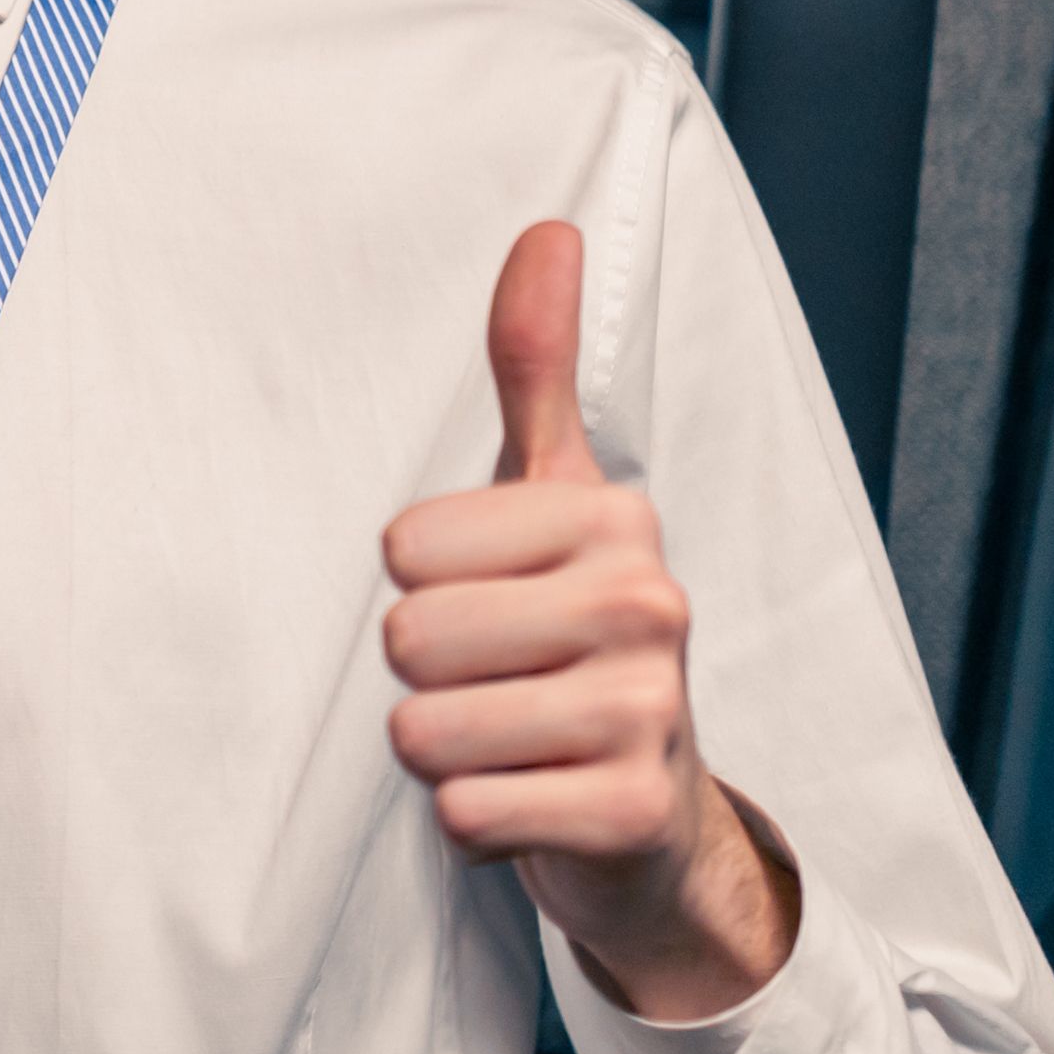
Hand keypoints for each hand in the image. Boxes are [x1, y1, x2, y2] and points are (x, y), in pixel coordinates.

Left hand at [382, 221, 800, 1023]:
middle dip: (426, 678)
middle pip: (407, 639)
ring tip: (509, 742)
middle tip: (496, 683)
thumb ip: (536, 368)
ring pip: (424, 731)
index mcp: (614, 518)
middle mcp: (649, 606)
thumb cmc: (574, 639)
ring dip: (444, 752)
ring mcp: (649, 714)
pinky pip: (464, 814)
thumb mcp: (551, 494)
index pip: (402, 550)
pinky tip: (531, 802)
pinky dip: (474, 822)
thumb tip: (547, 232)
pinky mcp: (630, 814)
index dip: (418, 587)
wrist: (652, 817)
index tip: (488, 600)